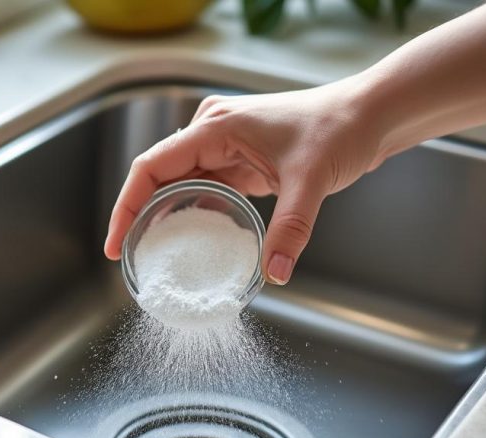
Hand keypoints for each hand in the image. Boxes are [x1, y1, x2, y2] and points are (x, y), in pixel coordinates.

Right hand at [104, 77, 385, 284]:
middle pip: (158, 176)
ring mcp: (224, 147)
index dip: (127, 206)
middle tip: (129, 258)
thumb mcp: (312, 181)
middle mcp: (212, 133)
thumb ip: (290, 229)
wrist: (369, 114)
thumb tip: (273, 274)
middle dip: (139, 216)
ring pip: (178, 183)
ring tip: (150, 254)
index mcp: (215, 127)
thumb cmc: (340, 129)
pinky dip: (191, 211)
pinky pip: (203, 187)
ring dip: (163, 215)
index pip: (152, 167)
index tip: (116, 243)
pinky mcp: (239, 160)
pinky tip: (186, 238)